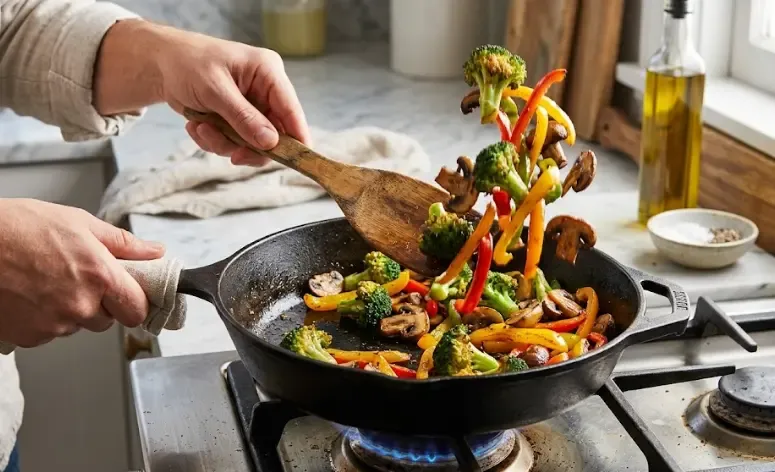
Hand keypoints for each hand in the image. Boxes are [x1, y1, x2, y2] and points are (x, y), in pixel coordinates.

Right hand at [0, 199, 164, 347]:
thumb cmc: (18, 227)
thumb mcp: (78, 223)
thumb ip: (123, 244)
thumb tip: (154, 252)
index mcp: (100, 276)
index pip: (137, 309)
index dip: (134, 301)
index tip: (129, 294)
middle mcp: (80, 305)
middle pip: (107, 320)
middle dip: (99, 302)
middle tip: (76, 277)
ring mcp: (53, 325)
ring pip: (76, 325)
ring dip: (70, 310)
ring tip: (46, 281)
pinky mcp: (29, 337)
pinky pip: (49, 333)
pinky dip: (43, 318)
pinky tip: (30, 294)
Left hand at [156, 27, 309, 164]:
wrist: (161, 64)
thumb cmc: (188, 63)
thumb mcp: (215, 89)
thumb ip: (244, 117)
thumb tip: (270, 142)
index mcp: (268, 72)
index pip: (291, 109)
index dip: (297, 137)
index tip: (299, 161)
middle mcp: (264, 91)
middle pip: (274, 133)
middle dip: (248, 146)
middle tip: (233, 155)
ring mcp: (251, 107)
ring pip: (252, 143)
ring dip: (224, 143)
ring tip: (201, 128)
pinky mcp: (236, 119)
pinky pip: (234, 142)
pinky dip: (214, 140)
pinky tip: (197, 125)